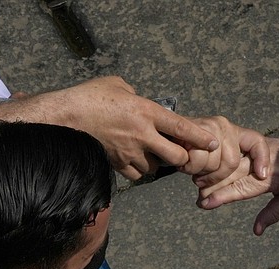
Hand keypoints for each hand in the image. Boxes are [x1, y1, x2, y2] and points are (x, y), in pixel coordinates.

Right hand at [54, 77, 219, 179]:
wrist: (65, 117)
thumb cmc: (89, 96)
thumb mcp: (118, 85)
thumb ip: (135, 94)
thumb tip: (139, 99)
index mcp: (146, 111)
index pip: (181, 126)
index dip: (200, 137)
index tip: (213, 142)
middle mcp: (142, 134)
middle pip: (175, 157)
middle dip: (181, 157)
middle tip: (179, 153)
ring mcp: (129, 151)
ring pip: (155, 168)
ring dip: (158, 164)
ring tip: (151, 154)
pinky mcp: (116, 162)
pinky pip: (136, 174)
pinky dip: (138, 170)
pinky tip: (134, 160)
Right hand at [180, 116, 269, 180]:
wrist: (162, 134)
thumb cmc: (189, 150)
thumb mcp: (213, 157)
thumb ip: (228, 167)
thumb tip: (256, 178)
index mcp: (233, 130)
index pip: (256, 141)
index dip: (262, 159)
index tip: (263, 176)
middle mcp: (222, 125)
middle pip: (232, 162)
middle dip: (216, 176)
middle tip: (201, 176)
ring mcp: (207, 125)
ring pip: (213, 163)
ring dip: (199, 171)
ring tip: (191, 165)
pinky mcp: (191, 129)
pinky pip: (195, 160)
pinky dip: (188, 166)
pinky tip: (183, 160)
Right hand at [195, 130, 278, 234]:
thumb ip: (273, 213)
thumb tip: (256, 232)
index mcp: (275, 176)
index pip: (244, 187)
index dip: (224, 196)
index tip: (205, 203)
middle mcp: (265, 161)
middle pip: (233, 172)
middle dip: (213, 184)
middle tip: (196, 199)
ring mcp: (261, 149)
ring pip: (233, 161)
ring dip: (215, 172)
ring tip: (197, 186)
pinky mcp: (259, 143)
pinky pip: (237, 151)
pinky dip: (224, 160)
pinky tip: (209, 168)